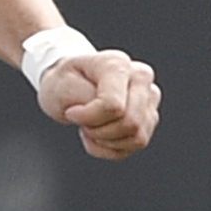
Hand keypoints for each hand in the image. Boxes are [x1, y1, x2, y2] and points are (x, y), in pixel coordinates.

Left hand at [36, 49, 159, 159]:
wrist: (71, 84)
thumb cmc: (66, 82)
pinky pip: (136, 145)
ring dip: (106, 140)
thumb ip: (84, 97)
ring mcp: (149, 97)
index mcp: (117, 63)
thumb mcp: (60, 86)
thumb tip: (112, 111)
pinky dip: (112, 147)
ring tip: (90, 125)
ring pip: (137, 137)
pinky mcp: (150, 116)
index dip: (89, 118)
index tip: (71, 112)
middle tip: (82, 121)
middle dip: (99, 131)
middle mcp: (141, 76)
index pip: (114, 105)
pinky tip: (99, 134)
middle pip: (130, 123)